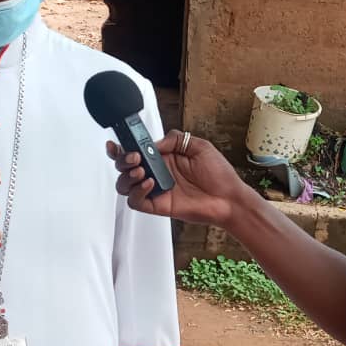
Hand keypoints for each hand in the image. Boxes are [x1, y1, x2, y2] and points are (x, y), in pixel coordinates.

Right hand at [106, 131, 252, 227]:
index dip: (122, 147)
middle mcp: (157, 172)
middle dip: (122, 159)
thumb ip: (175, 140)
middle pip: (125, 167)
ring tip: (141, 171)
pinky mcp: (158, 205)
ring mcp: (156, 189)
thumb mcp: (199, 146)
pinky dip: (137, 192)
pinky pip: (136, 201)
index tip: (116, 143)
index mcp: (164, 156)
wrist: (229, 198)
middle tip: (135, 157)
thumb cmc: (219, 174)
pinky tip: (150, 183)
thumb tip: (153, 143)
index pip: (136, 150)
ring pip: (125, 184)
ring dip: (127, 176)